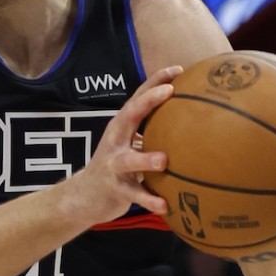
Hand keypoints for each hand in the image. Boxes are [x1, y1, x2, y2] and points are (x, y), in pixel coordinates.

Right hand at [73, 66, 180, 222]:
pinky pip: (133, 195)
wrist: (84, 196)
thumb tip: (191, 122)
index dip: (156, 81)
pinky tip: (165, 206)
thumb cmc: (116, 167)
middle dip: (148, 101)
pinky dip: (149, 200)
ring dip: (145, 159)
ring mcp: (112, 165)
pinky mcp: (114, 189)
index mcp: (122, 127)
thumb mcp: (130, 145)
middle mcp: (115, 140)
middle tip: (169, 92)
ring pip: (128, 160)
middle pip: (129, 116)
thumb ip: (151, 133)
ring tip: (164, 160)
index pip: (138, 98)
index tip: (179, 69)